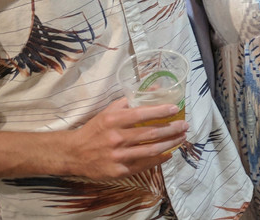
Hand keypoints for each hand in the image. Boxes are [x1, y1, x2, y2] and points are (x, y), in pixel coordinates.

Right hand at [65, 98, 187, 179]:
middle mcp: (116, 138)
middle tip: (185, 125)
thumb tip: (155, 89)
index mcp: (113, 120)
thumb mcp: (109, 111)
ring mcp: (118, 156)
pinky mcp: (119, 170)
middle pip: (151, 133)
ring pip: (151, 150)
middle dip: (171, 129)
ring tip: (181, 138)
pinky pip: (144, 164)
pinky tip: (169, 153)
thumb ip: (131, 100)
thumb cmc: (95, 129)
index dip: (161, 111)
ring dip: (170, 144)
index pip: (142, 113)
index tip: (175, 109)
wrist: (74, 153)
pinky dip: (159, 159)